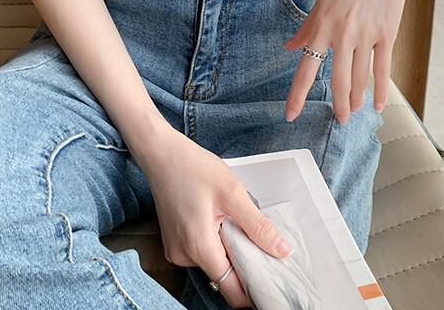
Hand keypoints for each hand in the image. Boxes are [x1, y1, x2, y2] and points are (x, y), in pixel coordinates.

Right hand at [139, 126, 292, 307]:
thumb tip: (282, 250)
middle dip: (244, 262)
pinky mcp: (175, 242)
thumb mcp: (233, 193)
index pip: (232, 289)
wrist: (162, 154)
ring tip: (229, 218)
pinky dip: (215, 240)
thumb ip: (258, 226)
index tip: (272, 278)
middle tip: (256, 238)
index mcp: (199, 247)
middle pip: (224, 276)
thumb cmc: (193, 167)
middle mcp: (184, 256)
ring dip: (229, 248)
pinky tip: (216, 217)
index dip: (254, 288)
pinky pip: (202, 251)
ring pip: (213, 262)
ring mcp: (177, 250)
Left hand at [282, 0, 419, 122]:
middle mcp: (343, 33)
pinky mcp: (387, 32)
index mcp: (322, 25)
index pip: (306, 68)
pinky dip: (380, 89)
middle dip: (338, 104)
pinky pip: (383, 68)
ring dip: (357, 99)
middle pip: (338, 80)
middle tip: (338, 119)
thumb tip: (290, 47)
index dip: (297, 94)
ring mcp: (367, 34)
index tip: (290, 114)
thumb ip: (307, 27)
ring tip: (355, 111)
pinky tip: (377, 104)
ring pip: (361, 77)